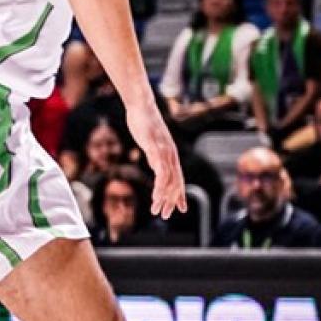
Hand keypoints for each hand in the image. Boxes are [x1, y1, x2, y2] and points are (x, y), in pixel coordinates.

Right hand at [127, 102, 186, 218]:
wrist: (142, 106)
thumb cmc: (144, 122)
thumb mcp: (150, 142)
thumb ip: (154, 154)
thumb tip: (155, 165)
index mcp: (170, 154)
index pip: (178, 179)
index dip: (179, 195)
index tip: (179, 209)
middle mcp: (171, 155)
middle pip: (176, 183)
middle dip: (171, 201)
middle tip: (165, 215)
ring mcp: (164, 152)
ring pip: (169, 180)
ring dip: (164, 197)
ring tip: (157, 209)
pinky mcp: (156, 149)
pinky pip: (161, 171)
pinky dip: (160, 185)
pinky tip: (156, 195)